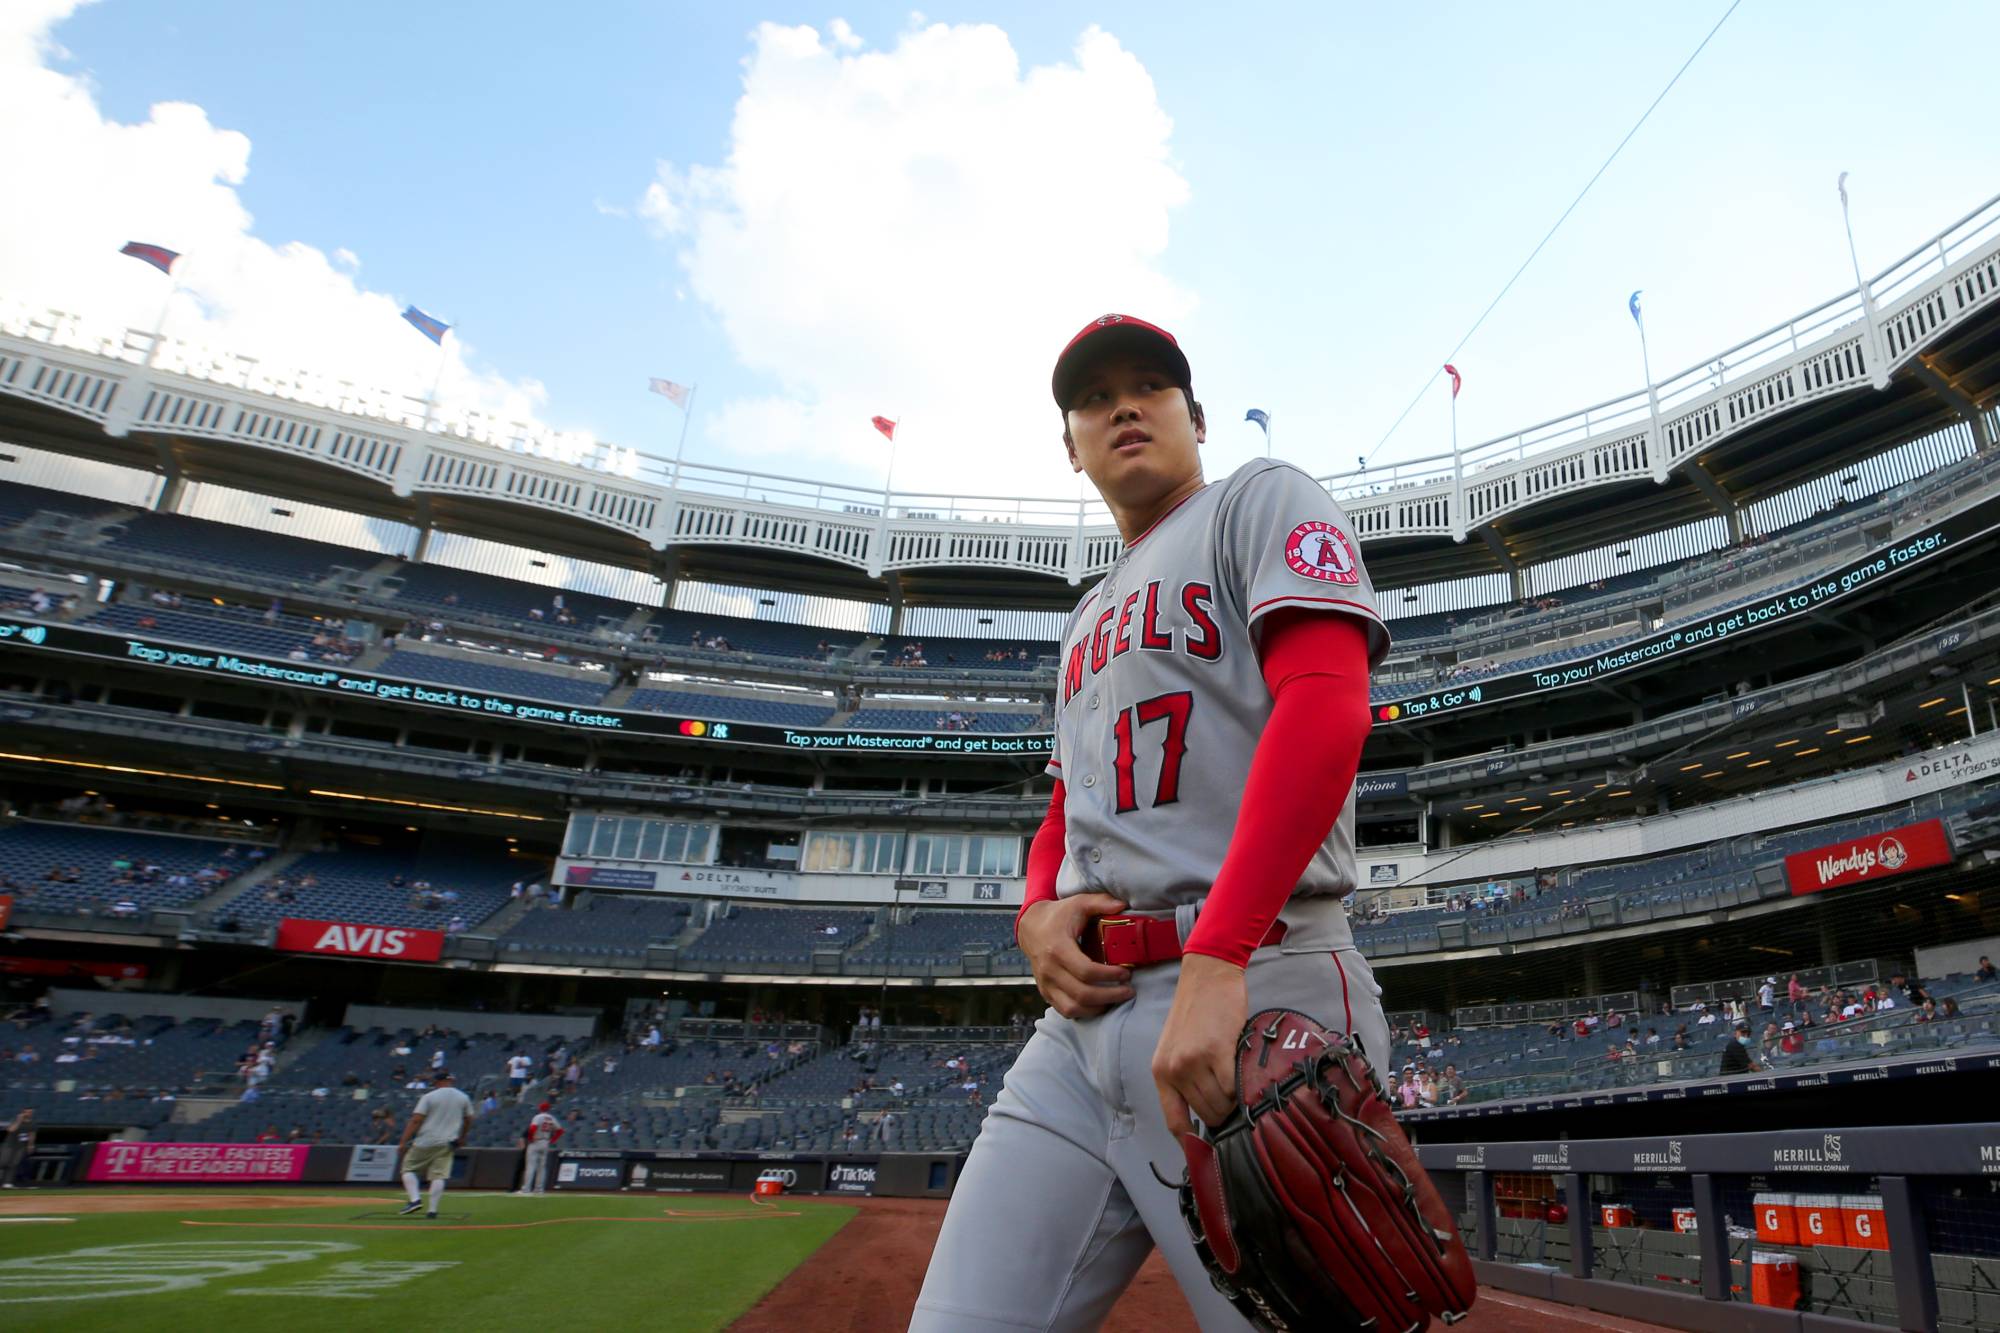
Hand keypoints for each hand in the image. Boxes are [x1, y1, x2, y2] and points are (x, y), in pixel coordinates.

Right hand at [1017, 893, 1134, 1018]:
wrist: (1030, 928)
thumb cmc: (1057, 916)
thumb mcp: (1078, 903)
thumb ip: (1100, 902)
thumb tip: (1122, 905)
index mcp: (1057, 948)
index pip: (1086, 971)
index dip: (1109, 976)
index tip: (1126, 973)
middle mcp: (1049, 970)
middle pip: (1082, 994)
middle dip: (1110, 995)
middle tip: (1128, 990)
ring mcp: (1046, 984)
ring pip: (1073, 1008)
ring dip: (1098, 1007)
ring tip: (1116, 998)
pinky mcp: (1046, 992)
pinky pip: (1065, 1011)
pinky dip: (1084, 1012)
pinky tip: (1100, 1004)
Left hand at [1152, 952, 1247, 1139]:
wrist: (1207, 975)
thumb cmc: (1197, 1011)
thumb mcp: (1178, 1048)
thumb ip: (1186, 1079)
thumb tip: (1210, 1115)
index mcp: (1161, 1073)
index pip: (1174, 1123)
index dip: (1193, 1144)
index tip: (1208, 1155)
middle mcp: (1173, 1070)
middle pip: (1205, 1116)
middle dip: (1224, 1114)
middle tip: (1235, 1100)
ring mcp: (1192, 1062)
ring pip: (1221, 1105)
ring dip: (1235, 1100)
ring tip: (1240, 1081)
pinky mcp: (1215, 1052)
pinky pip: (1233, 1088)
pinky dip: (1243, 1087)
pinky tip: (1245, 1073)